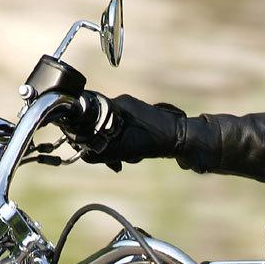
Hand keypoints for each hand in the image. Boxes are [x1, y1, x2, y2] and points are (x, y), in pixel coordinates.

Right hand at [63, 93, 185, 170]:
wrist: (180, 138)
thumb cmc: (153, 141)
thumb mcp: (121, 150)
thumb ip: (99, 152)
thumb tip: (84, 154)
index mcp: (119, 104)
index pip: (92, 114)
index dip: (88, 132)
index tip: (89, 146)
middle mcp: (125, 103)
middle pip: (103, 125)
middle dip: (107, 145)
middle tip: (115, 160)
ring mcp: (135, 110)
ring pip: (115, 130)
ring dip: (120, 147)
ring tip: (131, 157)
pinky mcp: (143, 118)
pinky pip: (127, 131)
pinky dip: (128, 144)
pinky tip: (137, 154)